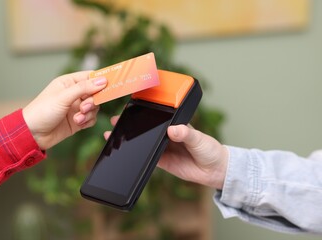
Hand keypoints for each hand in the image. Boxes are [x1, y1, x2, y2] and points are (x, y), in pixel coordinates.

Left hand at [23, 71, 106, 149]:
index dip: (101, 81)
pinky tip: (77, 123)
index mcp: (69, 83)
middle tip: (84, 107)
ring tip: (77, 118)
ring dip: (88, 113)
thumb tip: (102, 81)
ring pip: (95, 107)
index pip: (90, 77)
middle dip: (92, 101)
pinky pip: (91, 118)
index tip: (111, 85)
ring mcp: (76, 108)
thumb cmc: (42, 111)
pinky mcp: (78, 120)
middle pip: (95, 93)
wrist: (32, 134)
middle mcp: (74, 94)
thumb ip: (83, 88)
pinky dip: (87, 121)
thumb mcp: (63, 97)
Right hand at [105, 117, 227, 189]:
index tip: (131, 108)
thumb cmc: (211, 150)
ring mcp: (164, 148)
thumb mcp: (199, 139)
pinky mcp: (162, 161)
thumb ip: (186, 134)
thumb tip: (174, 129)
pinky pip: (147, 158)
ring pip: (144, 143)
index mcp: (176, 125)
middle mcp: (168, 135)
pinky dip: (138, 156)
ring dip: (132, 140)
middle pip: (147, 129)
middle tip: (117, 121)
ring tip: (116, 136)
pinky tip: (128, 153)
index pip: (157, 116)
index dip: (144, 113)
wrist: (214, 171)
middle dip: (132, 125)